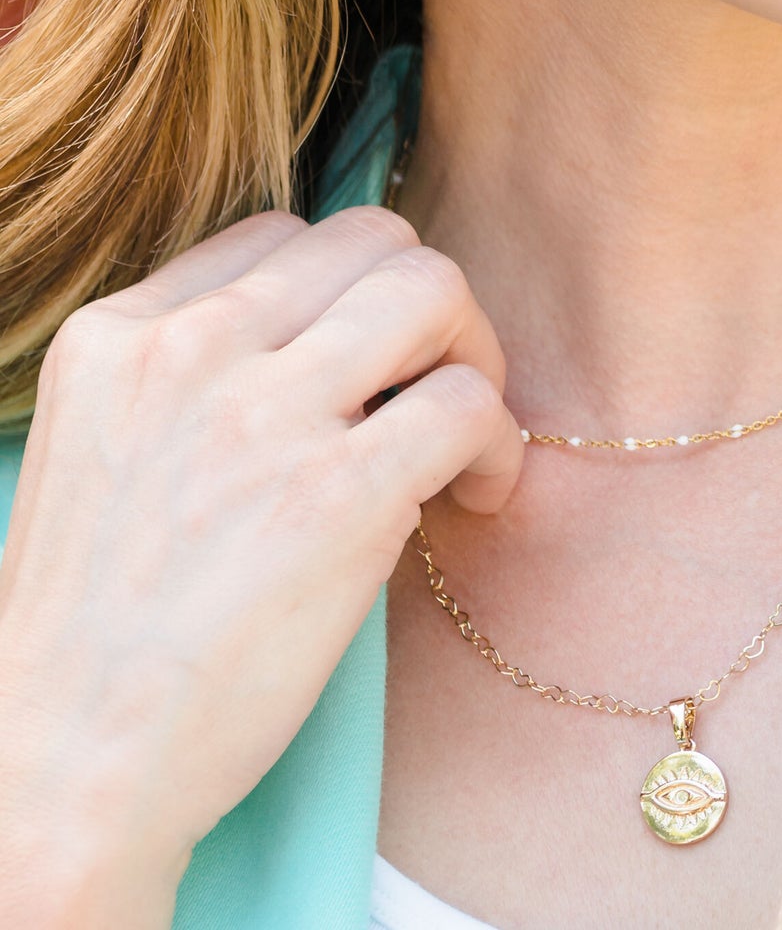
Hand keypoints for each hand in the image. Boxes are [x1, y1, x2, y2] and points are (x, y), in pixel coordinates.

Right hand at [0, 206, 523, 869]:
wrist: (59, 767)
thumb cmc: (97, 626)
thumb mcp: (109, 448)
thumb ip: (204, 375)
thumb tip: (342, 339)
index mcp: (121, 334)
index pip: (283, 236)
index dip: (349, 293)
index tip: (368, 363)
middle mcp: (189, 350)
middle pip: (374, 240)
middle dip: (430, 304)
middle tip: (439, 382)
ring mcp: (261, 416)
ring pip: (433, 291)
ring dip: (477, 355)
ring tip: (467, 436)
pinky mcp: (335, 496)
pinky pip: (468, 404)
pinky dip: (499, 444)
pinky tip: (479, 494)